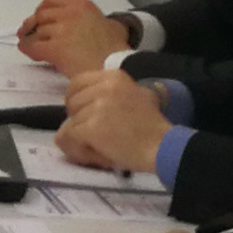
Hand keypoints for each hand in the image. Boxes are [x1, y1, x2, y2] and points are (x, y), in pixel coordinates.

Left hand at [15, 0, 129, 70]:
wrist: (114, 68)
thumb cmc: (116, 49)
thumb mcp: (112, 25)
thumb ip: (97, 19)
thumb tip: (95, 24)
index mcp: (81, 5)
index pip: (51, 0)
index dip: (42, 8)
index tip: (40, 16)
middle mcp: (69, 14)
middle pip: (41, 15)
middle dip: (33, 24)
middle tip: (30, 32)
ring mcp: (61, 30)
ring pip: (37, 32)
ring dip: (32, 38)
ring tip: (31, 45)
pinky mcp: (55, 48)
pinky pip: (34, 47)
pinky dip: (29, 49)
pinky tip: (31, 53)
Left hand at [56, 68, 174, 173]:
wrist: (164, 146)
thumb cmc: (152, 126)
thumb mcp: (138, 95)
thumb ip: (114, 93)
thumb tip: (90, 103)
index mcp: (114, 77)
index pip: (77, 83)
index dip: (76, 100)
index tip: (84, 114)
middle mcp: (104, 87)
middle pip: (71, 103)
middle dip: (78, 120)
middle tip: (92, 134)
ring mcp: (97, 106)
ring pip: (69, 122)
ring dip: (79, 138)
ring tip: (97, 147)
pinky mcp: (92, 127)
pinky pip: (68, 137)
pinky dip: (76, 149)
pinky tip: (90, 155)